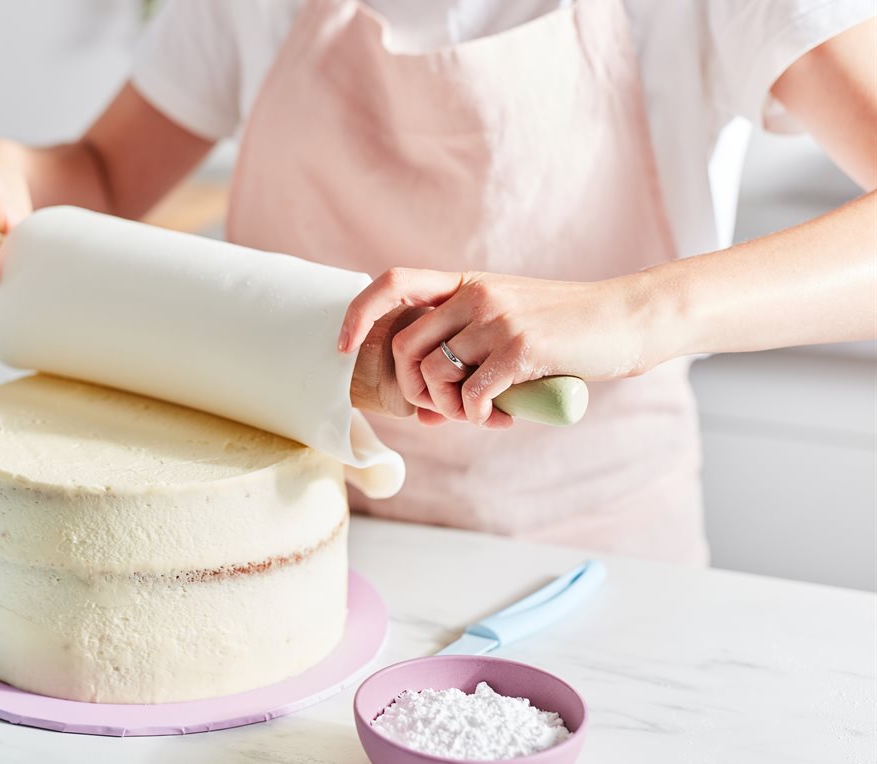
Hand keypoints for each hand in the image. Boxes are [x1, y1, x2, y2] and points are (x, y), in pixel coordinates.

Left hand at [339, 268, 651, 427]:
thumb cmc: (568, 330)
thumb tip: (426, 408)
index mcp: (468, 284)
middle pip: (405, 347)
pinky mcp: (521, 346)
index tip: (343, 347)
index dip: (359, 313)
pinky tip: (500, 417)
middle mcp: (476, 294)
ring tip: (482, 416)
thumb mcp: (510, 324)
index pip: (394, 283)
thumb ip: (469, 351)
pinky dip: (476, 416)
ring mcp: (497, 318)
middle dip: (415, 390)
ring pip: (435, 374)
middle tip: (446, 411)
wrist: (628, 320)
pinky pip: (470, 394)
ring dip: (449, 409)